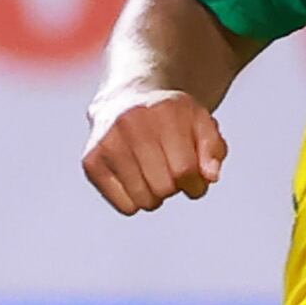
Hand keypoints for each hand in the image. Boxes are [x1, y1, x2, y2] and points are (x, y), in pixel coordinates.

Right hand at [82, 87, 227, 215]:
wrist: (128, 98)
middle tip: (172, 174)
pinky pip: (125, 206)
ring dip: (156, 197)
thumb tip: (210, 177)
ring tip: (154, 176)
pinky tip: (135, 180)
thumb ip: (213, 149)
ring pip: (144, 200)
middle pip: (163, 188)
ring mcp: (107, 142)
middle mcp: (131, 124)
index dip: (196, 184)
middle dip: (175, 188)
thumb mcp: (201, 123)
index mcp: (163, 112)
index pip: (185, 170)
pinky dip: (135, 201)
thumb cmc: (172, 118)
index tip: (194, 180)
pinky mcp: (91, 161)